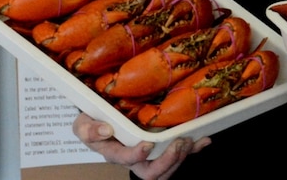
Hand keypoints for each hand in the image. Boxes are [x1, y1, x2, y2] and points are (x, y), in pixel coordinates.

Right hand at [72, 112, 210, 179]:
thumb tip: (106, 129)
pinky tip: (204, 141)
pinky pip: (179, 154)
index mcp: (114, 153)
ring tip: (189, 141)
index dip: (137, 156)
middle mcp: (134, 158)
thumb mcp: (82, 123)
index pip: (126, 160)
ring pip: (167, 169)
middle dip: (168, 161)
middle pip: (152, 173)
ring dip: (181, 157)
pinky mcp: (162, 148)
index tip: (147, 145)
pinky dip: (194, 149)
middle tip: (178, 143)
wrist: (103, 115)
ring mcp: (149, 156)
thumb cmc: (92, 120)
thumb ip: (89, 129)